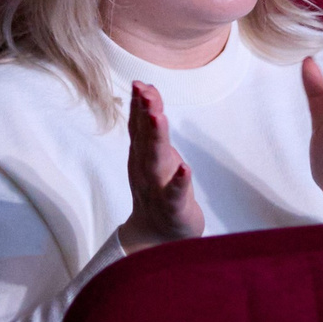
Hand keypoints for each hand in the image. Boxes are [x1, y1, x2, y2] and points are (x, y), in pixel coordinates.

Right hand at [121, 82, 202, 251]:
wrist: (156, 238)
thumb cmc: (157, 189)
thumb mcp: (150, 154)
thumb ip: (147, 124)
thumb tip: (144, 88)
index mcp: (141, 156)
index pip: (138, 126)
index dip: (139, 105)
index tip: (139, 84)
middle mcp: (145, 169)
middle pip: (145, 139)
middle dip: (146, 115)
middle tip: (146, 93)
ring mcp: (157, 189)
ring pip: (156, 162)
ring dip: (157, 139)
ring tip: (159, 118)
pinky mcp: (173, 208)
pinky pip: (175, 194)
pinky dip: (179, 181)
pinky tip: (184, 168)